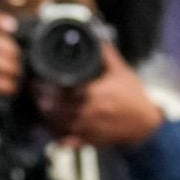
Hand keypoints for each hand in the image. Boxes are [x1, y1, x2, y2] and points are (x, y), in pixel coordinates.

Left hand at [34, 46, 165, 149]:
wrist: (146, 123)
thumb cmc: (134, 97)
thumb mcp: (121, 71)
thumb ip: (106, 55)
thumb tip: (96, 38)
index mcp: (95, 94)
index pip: (64, 91)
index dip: (48, 87)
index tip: (38, 81)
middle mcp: (89, 112)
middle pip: (57, 109)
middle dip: (42, 101)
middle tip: (33, 93)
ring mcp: (89, 129)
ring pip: (58, 125)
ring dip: (45, 118)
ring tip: (37, 109)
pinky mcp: (90, 141)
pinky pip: (67, 141)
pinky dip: (55, 137)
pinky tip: (48, 129)